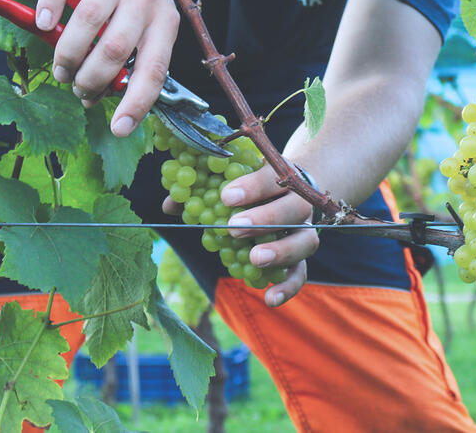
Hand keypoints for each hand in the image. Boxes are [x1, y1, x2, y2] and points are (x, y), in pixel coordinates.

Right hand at [34, 0, 179, 135]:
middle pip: (115, 48)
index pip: (154, 69)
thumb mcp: (147, 29)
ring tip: (62, 69)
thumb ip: (130, 60)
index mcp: (165, 22)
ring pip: (88, 22)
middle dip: (91, 79)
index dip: (137, 102)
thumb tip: (99, 100)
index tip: (119, 129)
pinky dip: (49, 7)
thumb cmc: (135, 1)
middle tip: (77, 88)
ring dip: (68, 54)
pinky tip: (43, 24)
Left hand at [163, 163, 319, 306]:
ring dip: (281, 251)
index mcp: (279, 176)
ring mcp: (303, 228)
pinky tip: (269, 299)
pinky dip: (288, 286)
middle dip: (264, 219)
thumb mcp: (232, 181)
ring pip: (305, 240)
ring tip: (254, 259)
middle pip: (294, 208)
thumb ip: (201, 190)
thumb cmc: (252, 185)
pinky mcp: (302, 254)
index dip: (251, 186)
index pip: (271, 177)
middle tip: (233, 228)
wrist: (289, 190)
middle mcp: (298, 201)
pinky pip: (302, 271)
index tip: (225, 196)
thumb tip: (170, 205)